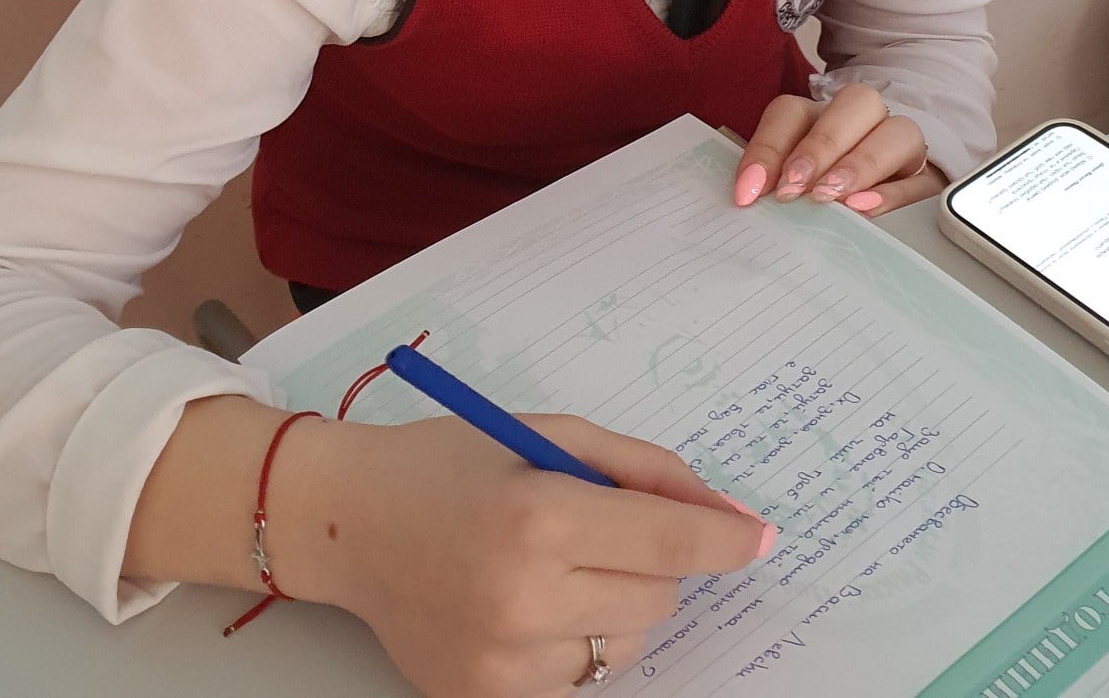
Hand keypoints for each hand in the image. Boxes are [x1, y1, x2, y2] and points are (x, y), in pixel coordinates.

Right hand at [268, 413, 771, 696]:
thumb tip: (726, 517)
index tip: (760, 538)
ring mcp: (503, 662)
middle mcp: (522, 597)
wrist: (349, 523)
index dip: (722, 540)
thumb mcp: (548, 435)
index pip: (666, 543)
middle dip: (652, 558)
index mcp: (536, 516)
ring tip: (553, 563)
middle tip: (597, 525)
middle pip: (658, 597)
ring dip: (616, 601)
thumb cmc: (452, 463)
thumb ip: (642, 471)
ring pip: (628, 641)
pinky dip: (575, 639)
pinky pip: (582, 676)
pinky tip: (527, 602)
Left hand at [733, 85, 942, 217]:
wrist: (886, 187)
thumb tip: (750, 199)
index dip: (767, 148)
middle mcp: (863, 119)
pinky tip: (865, 208)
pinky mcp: (927, 177)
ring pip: (896, 131)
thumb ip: (775, 180)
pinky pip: (918, 178)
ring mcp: (901, 144)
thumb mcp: (793, 179)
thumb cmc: (824, 185)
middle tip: (794, 188)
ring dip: (860, 163)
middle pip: (853, 105)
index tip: (748, 191)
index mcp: (819, 114)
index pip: (791, 112)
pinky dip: (891, 193)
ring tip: (833, 197)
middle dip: (819, 146)